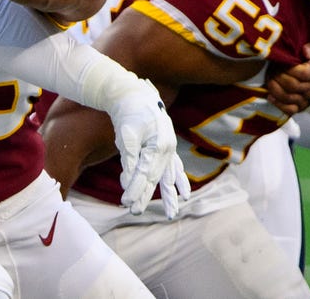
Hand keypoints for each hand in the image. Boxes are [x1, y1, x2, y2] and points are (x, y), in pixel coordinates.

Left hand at [108, 80, 189, 218]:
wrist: (135, 95)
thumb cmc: (128, 114)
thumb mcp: (125, 136)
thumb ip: (128, 160)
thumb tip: (128, 184)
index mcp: (158, 145)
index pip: (145, 174)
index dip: (135, 190)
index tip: (125, 203)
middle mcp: (167, 149)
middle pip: (155, 178)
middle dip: (145, 196)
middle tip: (134, 212)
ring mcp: (169, 149)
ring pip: (168, 176)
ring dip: (168, 195)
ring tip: (171, 214)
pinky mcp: (166, 148)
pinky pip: (175, 168)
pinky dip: (179, 181)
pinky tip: (184, 195)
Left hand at [266, 41, 309, 115]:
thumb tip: (305, 51)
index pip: (301, 73)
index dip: (287, 68)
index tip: (280, 62)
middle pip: (292, 85)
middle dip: (277, 77)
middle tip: (271, 70)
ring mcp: (306, 99)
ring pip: (288, 97)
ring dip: (274, 88)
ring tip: (269, 80)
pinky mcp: (301, 107)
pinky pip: (289, 110)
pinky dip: (278, 104)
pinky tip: (270, 96)